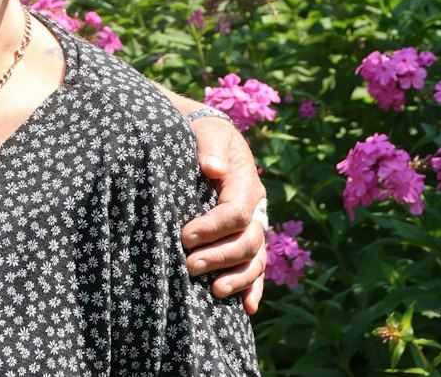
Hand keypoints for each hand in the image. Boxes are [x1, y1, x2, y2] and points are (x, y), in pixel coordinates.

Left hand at [181, 114, 268, 314]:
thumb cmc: (204, 136)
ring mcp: (254, 227)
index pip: (236, 213)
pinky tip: (247, 308)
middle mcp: (256, 209)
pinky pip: (256, 267)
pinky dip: (253, 288)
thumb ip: (210, 148)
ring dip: (238, 278)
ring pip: (255, 259)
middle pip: (247, 241)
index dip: (213, 228)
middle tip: (188, 266)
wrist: (208, 139)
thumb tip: (213, 167)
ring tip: (215, 291)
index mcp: (247, 184)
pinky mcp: (246, 240)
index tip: (184, 236)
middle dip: (220, 256)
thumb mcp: (208, 133)